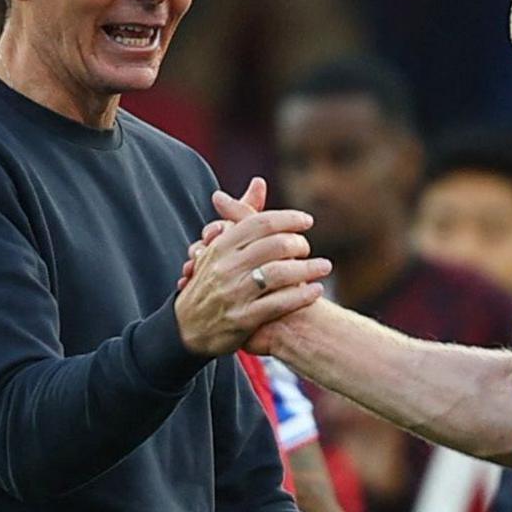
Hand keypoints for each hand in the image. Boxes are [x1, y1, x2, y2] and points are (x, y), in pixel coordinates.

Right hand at [173, 179, 329, 356]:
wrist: (186, 328)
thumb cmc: (209, 281)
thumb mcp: (218, 247)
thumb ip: (241, 214)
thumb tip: (260, 182)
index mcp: (221, 246)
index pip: (260, 223)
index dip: (288, 219)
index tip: (306, 221)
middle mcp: (227, 267)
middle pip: (275, 246)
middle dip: (299, 244)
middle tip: (308, 248)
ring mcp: (235, 294)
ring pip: (280, 274)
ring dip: (309, 269)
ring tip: (324, 267)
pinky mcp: (243, 319)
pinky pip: (279, 303)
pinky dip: (302, 295)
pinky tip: (316, 290)